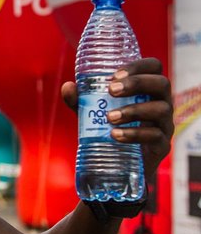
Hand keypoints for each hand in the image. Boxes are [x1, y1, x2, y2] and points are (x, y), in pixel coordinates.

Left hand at [61, 57, 173, 186]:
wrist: (119, 168)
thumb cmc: (110, 130)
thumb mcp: (93, 114)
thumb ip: (81, 101)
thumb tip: (68, 86)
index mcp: (148, 89)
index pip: (153, 67)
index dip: (138, 66)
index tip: (115, 74)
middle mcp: (161, 103)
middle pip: (162, 83)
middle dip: (137, 83)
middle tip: (112, 90)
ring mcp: (165, 125)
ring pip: (161, 109)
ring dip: (134, 110)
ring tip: (110, 117)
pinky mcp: (163, 146)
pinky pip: (156, 136)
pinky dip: (135, 134)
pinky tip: (116, 135)